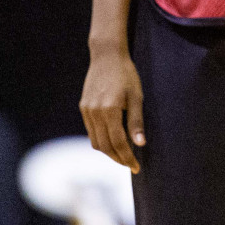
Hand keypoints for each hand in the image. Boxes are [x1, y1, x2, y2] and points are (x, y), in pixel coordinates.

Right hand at [80, 47, 144, 171]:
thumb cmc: (126, 75)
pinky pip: (91, 131)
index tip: (136, 167)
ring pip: (95, 141)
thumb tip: (140, 145)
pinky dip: (101, 140)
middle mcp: (95, 112)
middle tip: (130, 164)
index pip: (118, 143)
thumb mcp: (136, 97)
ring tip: (122, 155)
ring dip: (108, 152)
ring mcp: (87, 110)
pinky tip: (112, 140)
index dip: (127, 157)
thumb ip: (136, 122)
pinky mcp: (83, 107)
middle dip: (118, 158)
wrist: (107, 56)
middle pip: (105, 146)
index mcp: (110, 109)